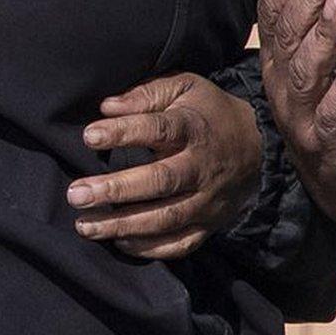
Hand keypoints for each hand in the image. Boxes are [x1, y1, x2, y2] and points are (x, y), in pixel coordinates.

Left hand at [65, 73, 260, 258]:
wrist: (259, 147)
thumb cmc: (207, 113)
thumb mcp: (185, 87)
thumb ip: (146, 94)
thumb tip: (107, 107)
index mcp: (193, 128)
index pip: (158, 129)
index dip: (124, 133)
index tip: (89, 136)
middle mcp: (201, 168)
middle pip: (160, 182)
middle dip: (116, 190)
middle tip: (77, 194)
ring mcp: (207, 201)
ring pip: (166, 219)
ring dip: (124, 225)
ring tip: (85, 225)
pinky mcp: (209, 225)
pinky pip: (180, 244)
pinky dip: (150, 249)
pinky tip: (119, 242)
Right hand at [255, 0, 335, 231]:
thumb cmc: (333, 109)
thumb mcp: (319, 60)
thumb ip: (314, 19)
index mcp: (276, 62)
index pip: (272, 14)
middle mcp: (281, 87)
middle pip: (289, 36)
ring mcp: (302, 117)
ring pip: (306, 72)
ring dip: (323, 35)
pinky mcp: (329, 145)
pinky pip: (333, 115)